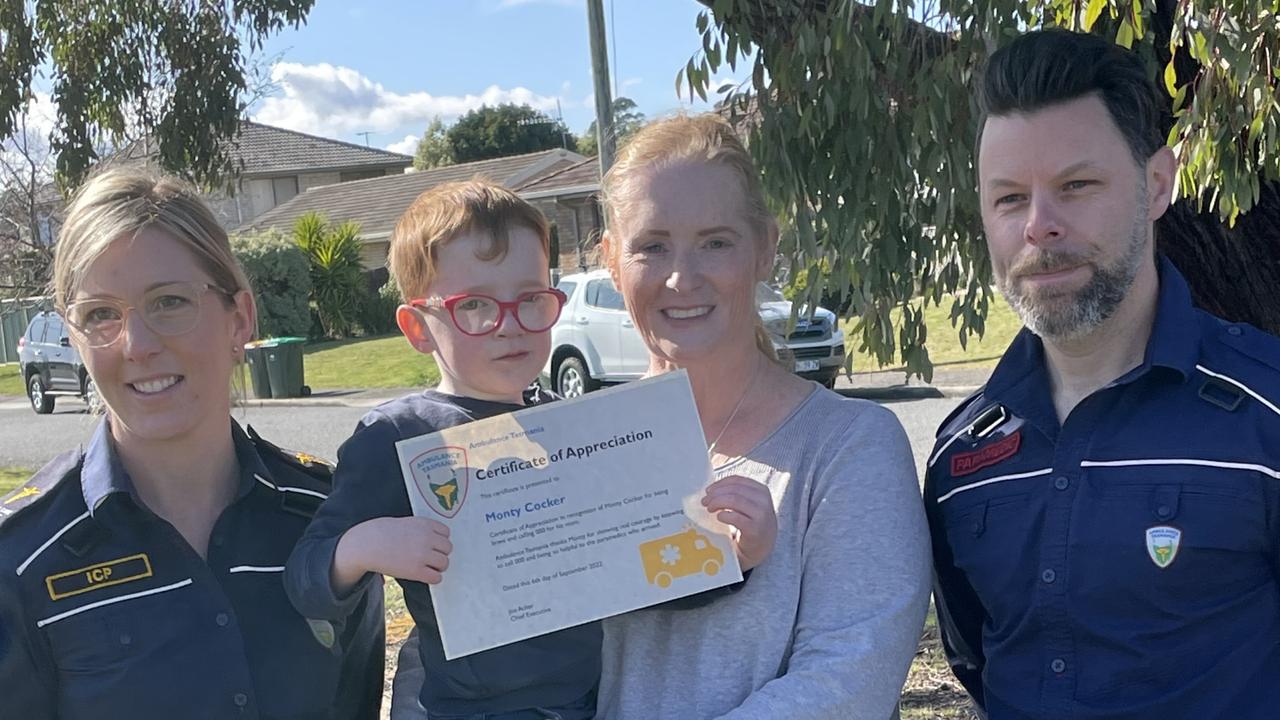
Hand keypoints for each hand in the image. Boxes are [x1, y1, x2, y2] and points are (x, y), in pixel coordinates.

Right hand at [333, 516, 452, 589]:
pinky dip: (433, 578)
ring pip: (445, 563)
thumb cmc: (382, 532)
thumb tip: (435, 543)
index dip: (439, 540)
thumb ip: (421, 530)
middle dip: (440, 553)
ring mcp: (422, 554)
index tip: (431, 544)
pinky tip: (424, 575)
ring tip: (426, 567)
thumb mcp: (405, 524)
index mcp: (424, 524)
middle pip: (448, 548)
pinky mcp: (416, 570)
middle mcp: (427, 538)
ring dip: (438, 566)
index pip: (446, 532)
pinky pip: (436, 577)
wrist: (366, 544)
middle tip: (428, 558)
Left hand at [701, 476, 776, 570]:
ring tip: (709, 509)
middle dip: (715, 494)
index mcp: (761, 491)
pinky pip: (735, 517)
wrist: (761, 549)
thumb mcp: (748, 505)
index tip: (708, 490)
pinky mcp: (755, 529)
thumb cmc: (750, 525)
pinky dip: (723, 515)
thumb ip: (736, 495)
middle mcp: (764, 501)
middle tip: (705, 501)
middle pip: (734, 489)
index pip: (737, 480)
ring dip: (717, 502)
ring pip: (734, 500)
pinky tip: (719, 518)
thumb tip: (711, 490)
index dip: (720, 483)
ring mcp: (761, 515)